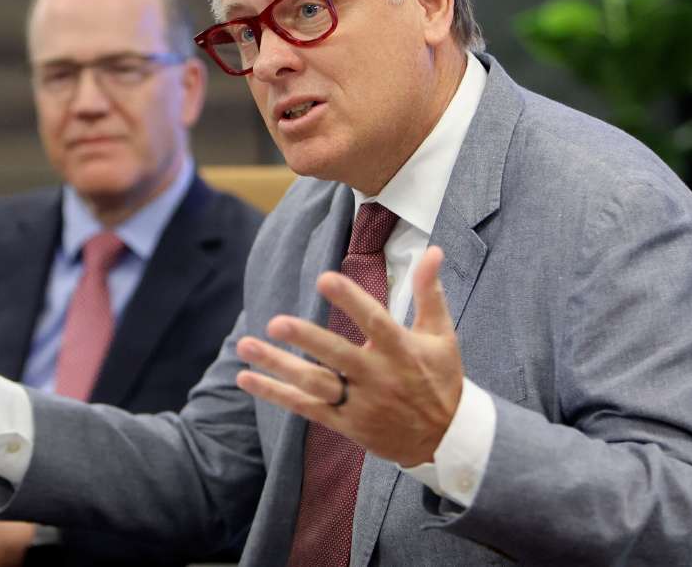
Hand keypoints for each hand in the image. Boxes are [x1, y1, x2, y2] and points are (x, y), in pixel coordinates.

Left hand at [235, 245, 463, 466]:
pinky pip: (305, 408)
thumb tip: (432, 250)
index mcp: (401, 351)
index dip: (350, 300)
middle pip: (338, 356)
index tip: (324, 279)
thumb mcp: (441, 335)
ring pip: (315, 384)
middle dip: (307, 339)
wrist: (446, 440)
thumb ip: (430, 292)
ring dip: (278, 366)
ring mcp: (359, 404)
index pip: (374, 322)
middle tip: (275, 323)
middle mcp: (378, 378)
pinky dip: (275, 394)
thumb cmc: (442, 380)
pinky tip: (245, 378)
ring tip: (245, 345)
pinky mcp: (345, 425)